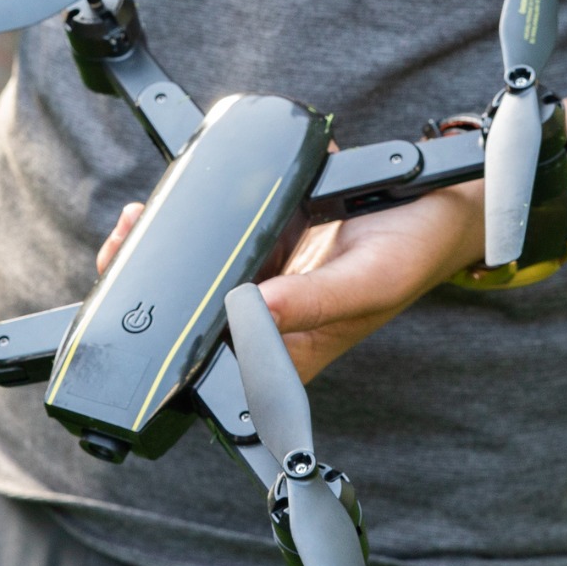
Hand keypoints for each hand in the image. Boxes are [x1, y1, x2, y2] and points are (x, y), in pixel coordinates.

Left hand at [97, 184, 485, 382]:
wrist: (442, 208)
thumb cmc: (413, 254)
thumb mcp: (368, 279)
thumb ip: (314, 300)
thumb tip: (256, 310)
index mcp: (287, 354)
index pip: (213, 362)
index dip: (167, 342)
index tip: (136, 300)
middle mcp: (269, 325)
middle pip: (193, 318)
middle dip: (148, 283)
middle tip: (124, 243)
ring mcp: (264, 285)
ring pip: (197, 277)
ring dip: (161, 249)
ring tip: (136, 222)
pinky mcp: (267, 246)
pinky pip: (218, 240)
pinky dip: (193, 220)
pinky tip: (171, 203)